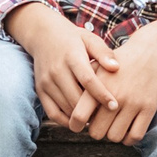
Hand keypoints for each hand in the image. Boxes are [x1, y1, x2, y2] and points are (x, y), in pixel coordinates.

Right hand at [6, 2, 123, 125]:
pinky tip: (80, 119)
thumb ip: (103, 53)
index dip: (102, 95)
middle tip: (109, 116)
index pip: (88, 81)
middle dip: (93, 110)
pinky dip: (67, 121)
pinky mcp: (40, 91)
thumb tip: (116, 68)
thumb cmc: (74, 39)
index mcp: (72, 57)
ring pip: (66, 108)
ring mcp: (46, 82)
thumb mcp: (90, 39)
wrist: (43, 36)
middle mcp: (56, 70)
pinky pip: (53, 113)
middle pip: (76, 98)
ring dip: (82, 117)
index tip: (115, 106)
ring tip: (98, 119)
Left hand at [74, 11, 156, 145]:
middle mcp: (115, 95)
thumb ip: (83, 86)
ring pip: (114, 137)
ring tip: (113, 125)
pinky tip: (127, 129)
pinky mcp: (149, 108)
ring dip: (113, 134)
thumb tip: (68, 107)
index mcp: (98, 85)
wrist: (152, 49)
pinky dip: (129, 138)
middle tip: (99, 123)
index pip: (78, 116)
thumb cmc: (121, 60)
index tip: (78, 124)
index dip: (74, 125)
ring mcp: (133, 103)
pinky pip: (135, 136)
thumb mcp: (99, 67)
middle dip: (96, 130)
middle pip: (96, 132)